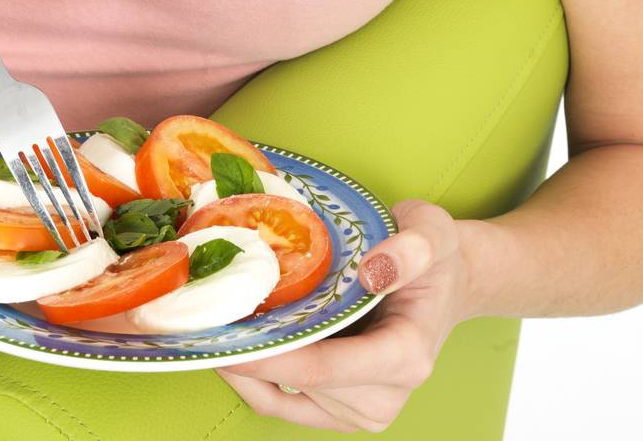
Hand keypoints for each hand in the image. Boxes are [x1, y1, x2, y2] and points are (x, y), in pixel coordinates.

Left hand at [215, 199, 468, 432]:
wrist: (446, 281)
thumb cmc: (436, 255)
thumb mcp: (433, 232)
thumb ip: (411, 248)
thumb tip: (374, 269)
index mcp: (405, 357)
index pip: (323, 368)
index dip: (267, 356)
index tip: (221, 333)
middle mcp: (383, 397)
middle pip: (296, 384)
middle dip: (244, 355)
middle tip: (196, 320)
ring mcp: (361, 411)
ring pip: (283, 400)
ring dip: (244, 366)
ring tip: (208, 324)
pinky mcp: (341, 410)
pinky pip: (283, 406)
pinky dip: (253, 380)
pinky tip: (228, 347)